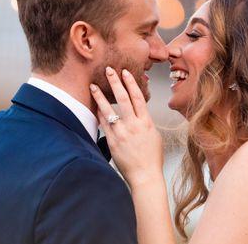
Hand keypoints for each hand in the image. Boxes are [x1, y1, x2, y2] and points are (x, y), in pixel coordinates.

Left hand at [90, 67, 164, 187]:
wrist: (145, 176)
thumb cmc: (151, 158)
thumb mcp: (154, 136)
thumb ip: (145, 123)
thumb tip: (138, 114)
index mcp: (146, 122)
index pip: (138, 97)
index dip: (131, 83)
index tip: (125, 72)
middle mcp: (134, 125)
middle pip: (123, 98)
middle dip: (116, 82)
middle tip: (109, 70)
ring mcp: (122, 133)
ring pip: (109, 109)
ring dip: (100, 96)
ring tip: (93, 85)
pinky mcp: (112, 141)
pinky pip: (103, 124)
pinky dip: (99, 114)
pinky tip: (94, 106)